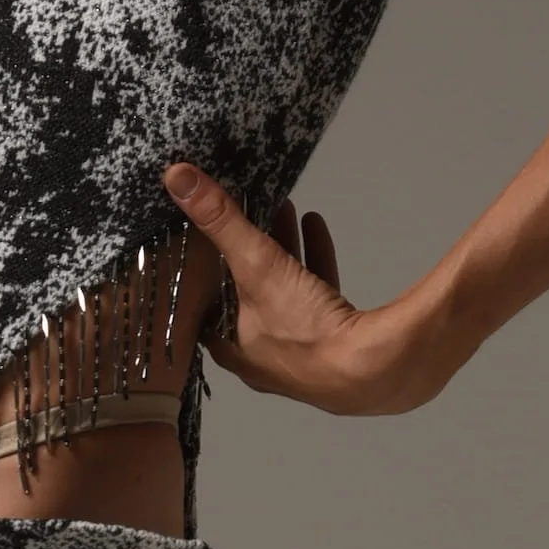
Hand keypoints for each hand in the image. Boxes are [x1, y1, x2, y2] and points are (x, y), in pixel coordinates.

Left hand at [161, 161, 451, 415]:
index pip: (203, 306)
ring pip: (283, 292)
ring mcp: (300, 353)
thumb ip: (220, 221)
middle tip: (248, 213)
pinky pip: (317, 294)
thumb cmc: (303, 330)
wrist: (370, 370)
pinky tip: (316, 226)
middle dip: (248, 252)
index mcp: (229, 348)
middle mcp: (260, 357)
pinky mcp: (336, 342)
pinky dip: (314, 259)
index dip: (203, 272)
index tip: (203, 239)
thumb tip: (178, 177)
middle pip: (246, 294)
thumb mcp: (255, 265)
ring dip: (283, 250)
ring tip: (284, 210)